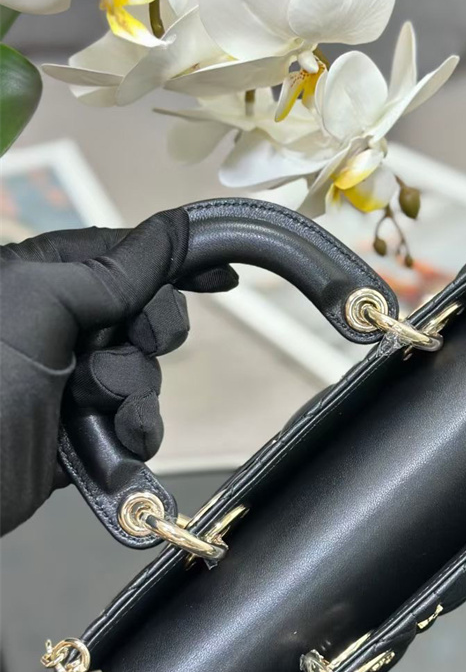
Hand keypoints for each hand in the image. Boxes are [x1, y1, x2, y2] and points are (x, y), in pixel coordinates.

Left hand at [0, 208, 236, 534]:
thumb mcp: (38, 305)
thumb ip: (112, 270)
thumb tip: (171, 228)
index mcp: (43, 280)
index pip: (125, 256)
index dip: (175, 264)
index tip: (221, 276)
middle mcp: (59, 327)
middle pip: (145, 317)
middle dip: (146, 340)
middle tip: (130, 347)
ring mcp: (69, 382)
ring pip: (144, 375)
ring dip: (133, 395)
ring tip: (97, 410)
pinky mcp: (81, 434)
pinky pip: (137, 423)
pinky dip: (134, 434)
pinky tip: (114, 443)